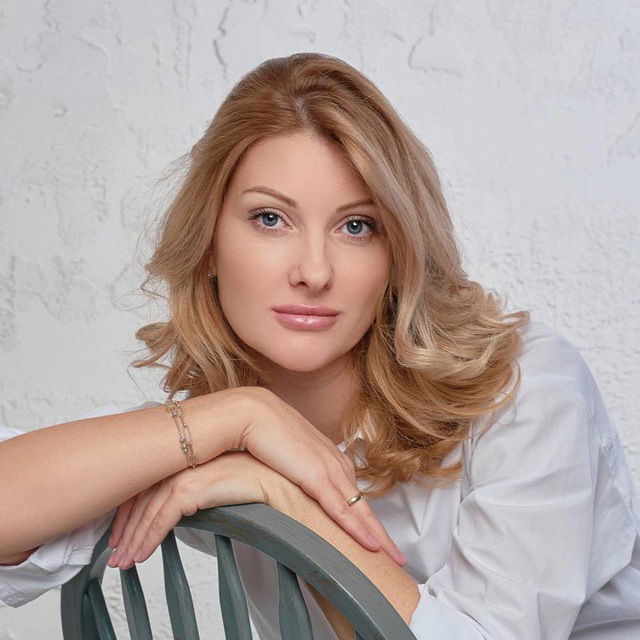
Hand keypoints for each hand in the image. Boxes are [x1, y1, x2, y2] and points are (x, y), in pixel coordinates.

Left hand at [106, 450, 281, 569]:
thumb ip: (211, 492)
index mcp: (207, 454)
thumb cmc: (277, 498)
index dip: (138, 506)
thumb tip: (187, 512)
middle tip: (116, 553)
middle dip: (129, 522)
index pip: (160, 477)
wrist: (299, 497)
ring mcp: (202, 467)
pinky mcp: (205, 483)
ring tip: (124, 562)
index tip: (125, 533)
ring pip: (155, 501)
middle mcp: (201, 456)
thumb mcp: (236, 493)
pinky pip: (168, 511)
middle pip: (151, 488)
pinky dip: (150, 534)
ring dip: (135, 534)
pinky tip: (142, 555)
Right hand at [237, 387, 406, 566]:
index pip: (354, 494)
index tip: (376, 536)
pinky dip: (358, 529)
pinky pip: (342, 510)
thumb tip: (292, 482)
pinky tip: (372, 545)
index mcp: (330, 456)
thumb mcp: (287, 454)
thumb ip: (296, 468)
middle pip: (364, 506)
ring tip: (393, 557)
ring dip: (378, 536)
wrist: (254, 412)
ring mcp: (328, 470)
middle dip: (381, 532)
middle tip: (397, 555)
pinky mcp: (316, 478)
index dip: (366, 518)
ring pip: (360, 511)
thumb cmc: (265, 431)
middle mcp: (335, 463)